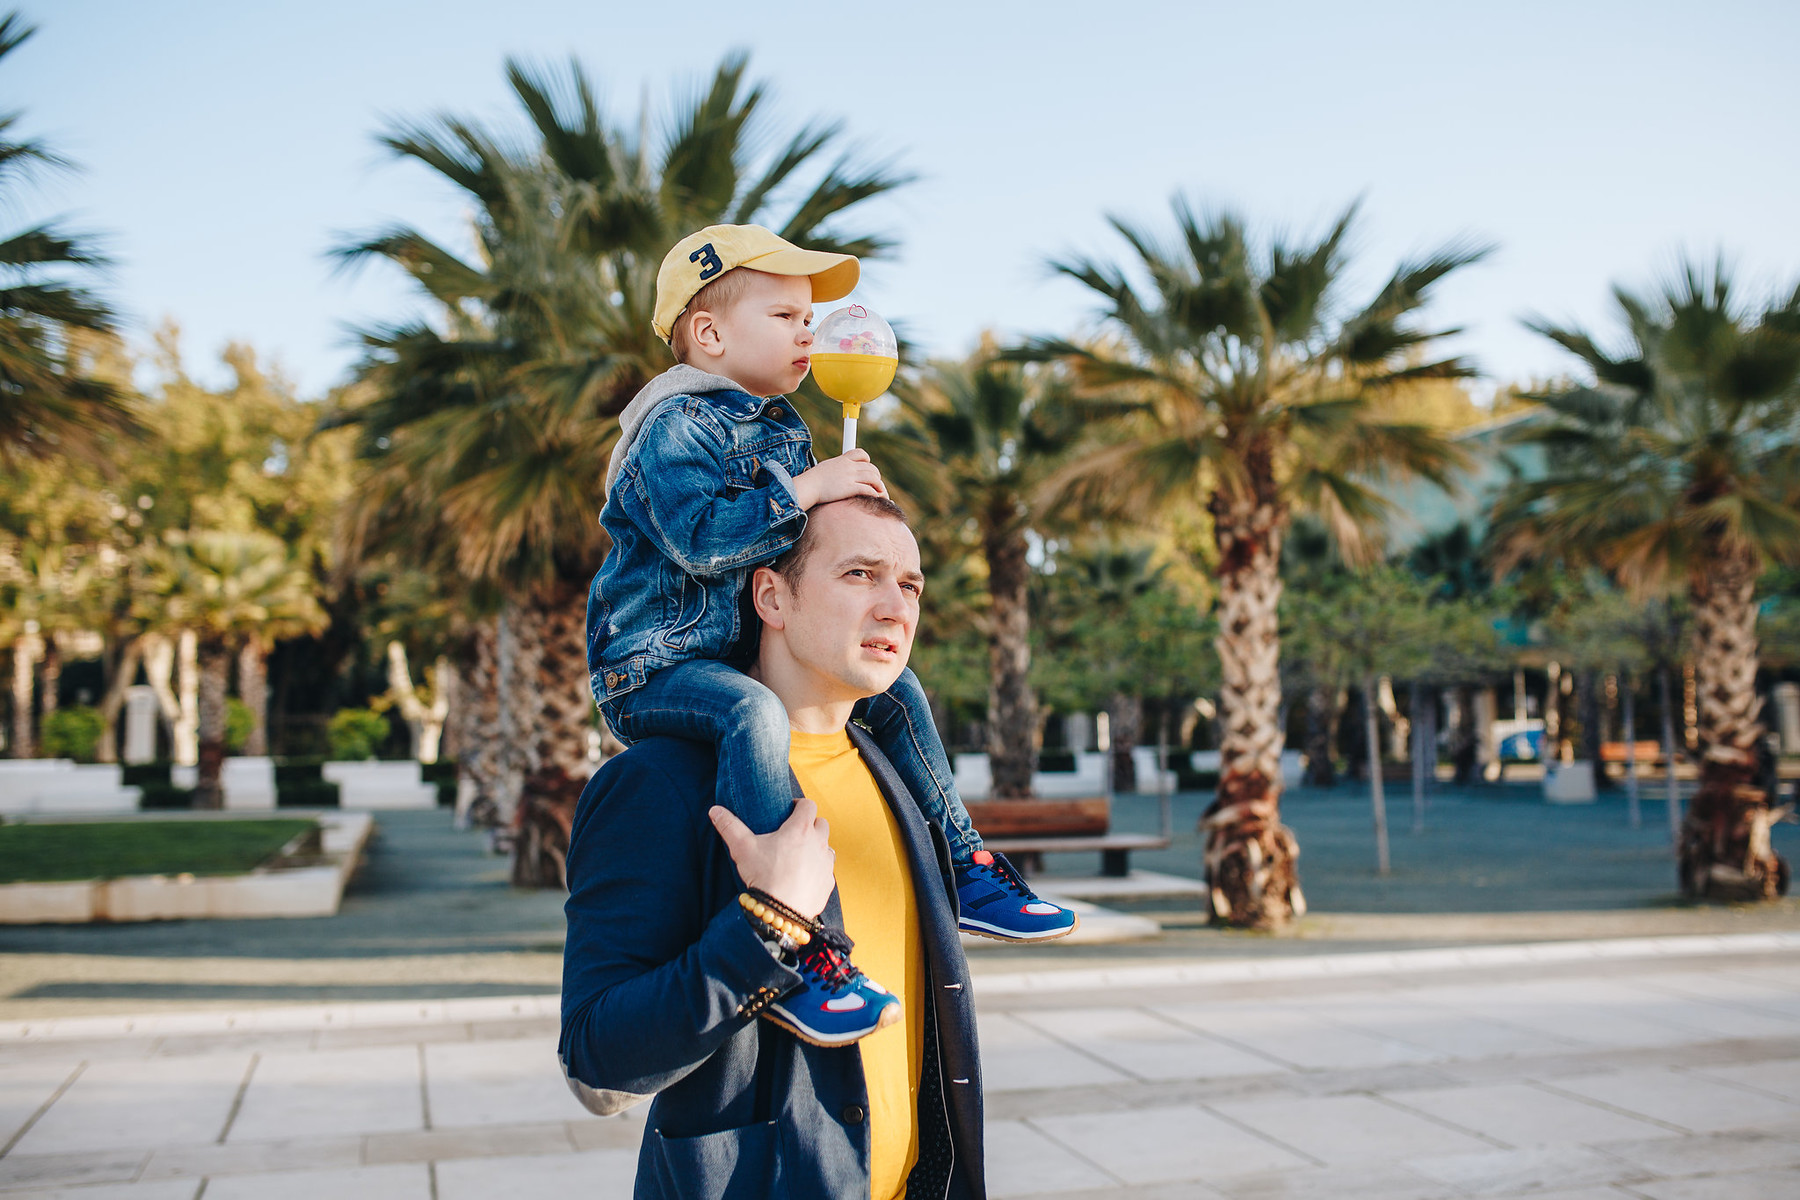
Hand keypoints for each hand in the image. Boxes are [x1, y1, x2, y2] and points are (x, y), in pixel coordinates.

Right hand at [708, 798, 835, 918]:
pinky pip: (827, 870)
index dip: (800, 804)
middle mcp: (818, 843)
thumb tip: (714, 810)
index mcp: (801, 829)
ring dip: (817, 846)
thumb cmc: (763, 877)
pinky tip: (804, 875)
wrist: (780, 913)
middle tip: (794, 832)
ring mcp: (825, 864)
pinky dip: (818, 869)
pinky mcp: (827, 883)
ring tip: (800, 853)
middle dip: (811, 824)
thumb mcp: (742, 848)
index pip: (808, 805)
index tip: (791, 809)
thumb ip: (729, 826)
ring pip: (827, 846)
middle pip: (821, 824)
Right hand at [791, 449, 886, 508]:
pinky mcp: (850, 488)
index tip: (868, 467)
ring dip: (879, 486)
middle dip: (876, 476)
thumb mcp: (824, 469)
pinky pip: (868, 489)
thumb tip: (833, 474)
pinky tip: (877, 498)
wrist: (808, 486)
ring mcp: (850, 476)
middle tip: (877, 484)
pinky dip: (875, 494)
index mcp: (842, 460)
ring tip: (881, 493)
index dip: (867, 460)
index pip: (861, 454)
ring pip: (873, 478)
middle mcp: (848, 466)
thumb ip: (834, 469)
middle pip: (871, 467)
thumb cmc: (812, 481)